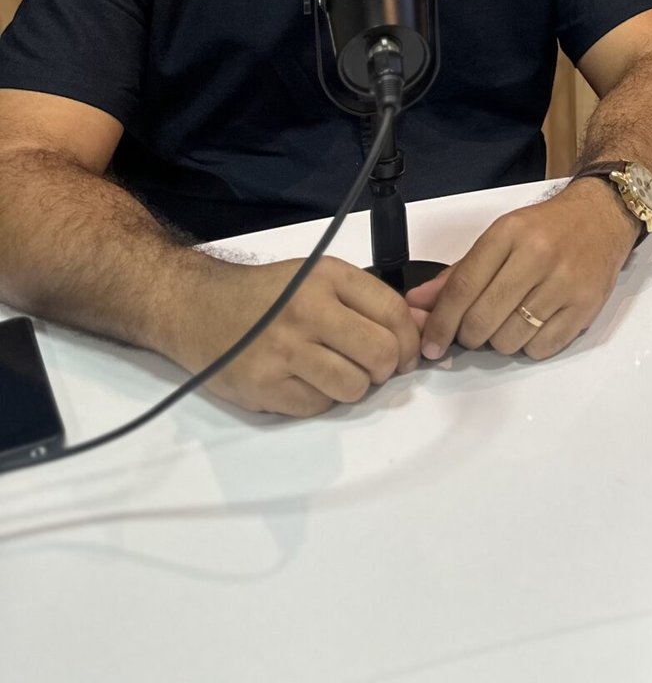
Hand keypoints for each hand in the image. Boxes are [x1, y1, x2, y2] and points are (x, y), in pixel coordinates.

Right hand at [175, 256, 421, 417]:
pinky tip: (304, 380)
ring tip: (337, 373)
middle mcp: (308, 311)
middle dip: (386, 368)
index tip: (407, 353)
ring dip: (355, 386)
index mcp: (327, 277)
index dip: (409, 339)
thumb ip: (368, 302)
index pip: (392, 312)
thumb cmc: (267, 294)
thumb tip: (422, 327)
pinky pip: (318, 406)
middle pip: (380, 353)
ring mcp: (284, 351)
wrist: (197, 307)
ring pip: (354, 386)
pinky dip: (321, 399)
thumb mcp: (318, 279)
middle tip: (374, 368)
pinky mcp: (264, 386)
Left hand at [408, 183, 636, 361]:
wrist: (603, 217)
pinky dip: (529, 346)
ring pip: (509, 339)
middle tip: (472, 331)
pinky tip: (533, 326)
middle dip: (468, 336)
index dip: (440, 322)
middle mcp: (538, 256)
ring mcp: (565, 282)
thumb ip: (459, 272)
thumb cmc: (546, 229)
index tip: (429, 345)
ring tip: (508, 322)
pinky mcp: (586, 306)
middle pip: (483, 319)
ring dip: (499, 341)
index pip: (463, 287)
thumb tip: (418, 304)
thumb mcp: (501, 236)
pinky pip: (540, 348)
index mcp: (509, 233)